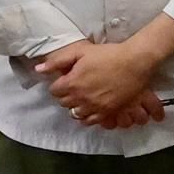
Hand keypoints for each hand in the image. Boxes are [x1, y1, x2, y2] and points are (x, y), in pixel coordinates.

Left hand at [34, 38, 167, 131]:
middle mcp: (80, 98)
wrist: (134, 63)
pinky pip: (90, 121)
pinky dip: (88, 116)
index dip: (59, 84)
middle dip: (66, 95)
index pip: (54, 91)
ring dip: (76, 106)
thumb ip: (58, 61)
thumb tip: (38, 69)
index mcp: (71, 83)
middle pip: (64, 103)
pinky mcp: (107, 112)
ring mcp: (94, 107)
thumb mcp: (81, 52)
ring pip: (76, 114)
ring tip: (83, 99)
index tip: (66, 79)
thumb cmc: (108, 54)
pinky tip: (91, 109)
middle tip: (75, 87)